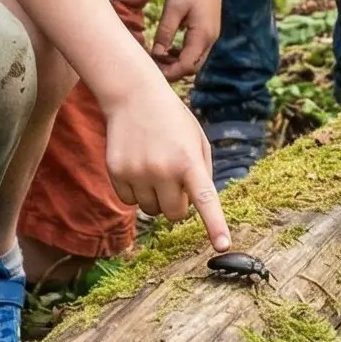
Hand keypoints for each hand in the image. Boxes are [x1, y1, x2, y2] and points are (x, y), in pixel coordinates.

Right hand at [103, 78, 230, 250]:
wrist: (134, 96)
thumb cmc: (172, 121)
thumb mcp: (197, 140)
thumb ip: (202, 172)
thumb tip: (196, 206)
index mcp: (189, 161)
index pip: (205, 198)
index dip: (215, 224)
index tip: (223, 245)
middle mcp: (163, 169)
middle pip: (174, 214)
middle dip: (177, 204)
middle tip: (174, 181)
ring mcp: (138, 172)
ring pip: (151, 211)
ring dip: (155, 197)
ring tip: (154, 167)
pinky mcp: (117, 172)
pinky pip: (130, 202)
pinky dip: (135, 192)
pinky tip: (137, 166)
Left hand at [151, 0, 222, 80]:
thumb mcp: (172, 8)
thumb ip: (165, 33)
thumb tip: (156, 55)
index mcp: (202, 36)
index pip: (186, 67)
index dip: (168, 72)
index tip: (149, 69)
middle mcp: (210, 39)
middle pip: (192, 68)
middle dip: (172, 70)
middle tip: (151, 64)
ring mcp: (211, 34)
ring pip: (195, 60)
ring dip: (177, 62)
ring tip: (157, 56)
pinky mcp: (209, 29)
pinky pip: (196, 49)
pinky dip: (182, 53)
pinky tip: (168, 46)